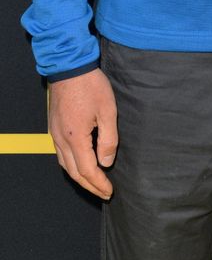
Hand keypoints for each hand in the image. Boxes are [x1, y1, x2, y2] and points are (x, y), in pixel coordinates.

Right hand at [49, 68, 117, 198]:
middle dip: (89, 185)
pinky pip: (60, 154)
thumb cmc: (90, 86)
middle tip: (103, 192)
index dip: (99, 183)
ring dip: (79, 177)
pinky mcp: (54, 127)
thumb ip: (108, 139)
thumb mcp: (107, 110)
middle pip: (74, 172)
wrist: (69, 67)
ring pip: (65, 165)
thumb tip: (106, 162)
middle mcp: (61, 140)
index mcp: (75, 138)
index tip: (110, 191)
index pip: (87, 170)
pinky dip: (71, 165)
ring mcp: (55, 134)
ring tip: (93, 182)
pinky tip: (80, 163)